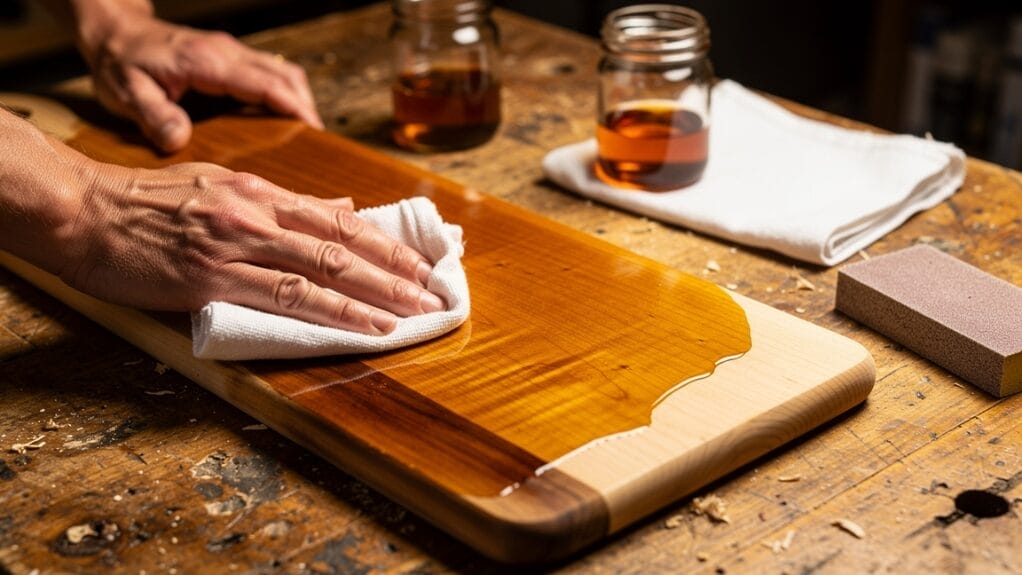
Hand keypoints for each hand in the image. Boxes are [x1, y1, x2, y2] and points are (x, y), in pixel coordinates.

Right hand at [54, 157, 443, 334]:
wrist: (85, 212)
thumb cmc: (148, 203)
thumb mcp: (220, 186)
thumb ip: (280, 203)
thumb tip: (338, 210)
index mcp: (260, 192)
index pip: (338, 219)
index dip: (384, 243)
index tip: (419, 262)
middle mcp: (256, 214)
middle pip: (341, 245)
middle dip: (394, 271)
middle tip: (433, 292)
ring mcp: (236, 245)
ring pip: (323, 271)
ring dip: (375, 295)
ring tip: (413, 312)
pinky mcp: (211, 279)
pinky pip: (285, 297)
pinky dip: (332, 313)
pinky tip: (361, 325)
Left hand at [76, 5, 322, 151]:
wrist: (114, 31)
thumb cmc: (120, 62)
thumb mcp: (126, 92)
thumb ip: (153, 116)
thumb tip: (180, 140)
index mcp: (207, 62)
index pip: (265, 83)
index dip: (294, 107)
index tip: (314, 131)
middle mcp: (226, 52)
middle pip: (285, 75)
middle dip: (306, 107)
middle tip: (317, 142)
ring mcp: (230, 52)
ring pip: (281, 71)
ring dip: (298, 99)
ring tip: (304, 134)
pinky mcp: (229, 57)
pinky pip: (269, 73)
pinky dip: (284, 94)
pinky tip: (281, 118)